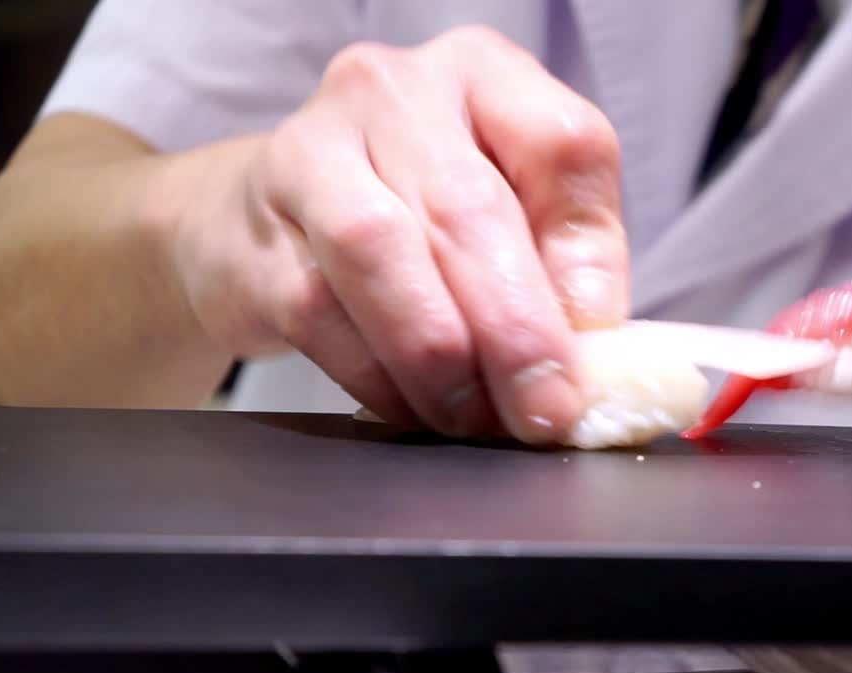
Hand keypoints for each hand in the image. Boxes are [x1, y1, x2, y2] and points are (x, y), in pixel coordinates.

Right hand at [167, 27, 627, 441]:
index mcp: (484, 75)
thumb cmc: (412, 214)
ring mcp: (311, 152)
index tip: (595, 343)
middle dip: (515, 330)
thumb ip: (560, 264)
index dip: (587, 255)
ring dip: (439, 357)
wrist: (262, 218)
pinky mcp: (256, 228)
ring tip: (474, 418)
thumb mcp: (507, 213)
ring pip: (382, 254)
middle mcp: (394, 93)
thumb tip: (595, 353)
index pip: (562, 144)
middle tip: (542, 410)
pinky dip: (376, 376)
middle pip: (469, 208)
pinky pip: (320, 311)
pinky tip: (411, 408)